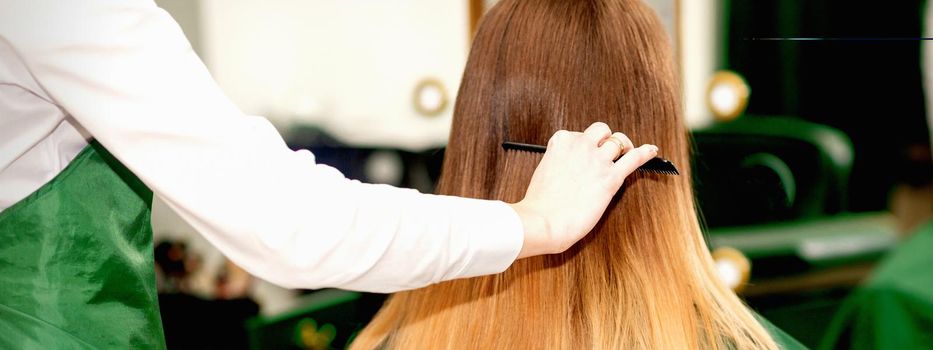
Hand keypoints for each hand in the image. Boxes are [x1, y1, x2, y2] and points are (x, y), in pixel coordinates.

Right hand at [509, 122, 657, 258]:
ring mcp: (597, 160)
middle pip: (602, 130)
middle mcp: (580, 145)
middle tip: (609, 152)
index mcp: (561, 142)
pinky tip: (652, 151)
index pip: (578, 134)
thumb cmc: (540, 205)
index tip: (585, 155)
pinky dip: (646, 153)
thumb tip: (569, 167)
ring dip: (624, 147)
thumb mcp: (544, 172)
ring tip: (627, 155)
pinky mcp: (611, 177)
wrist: (543, 222)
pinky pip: (635, 158)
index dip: (585, 145)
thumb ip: (558, 163)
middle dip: (606, 139)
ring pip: (619, 141)